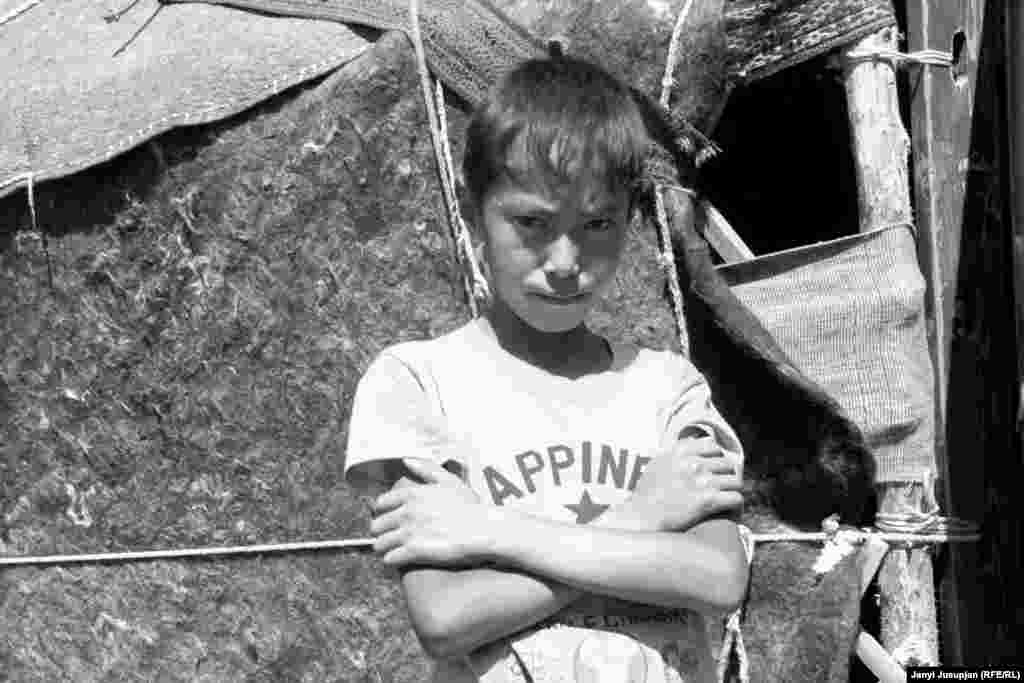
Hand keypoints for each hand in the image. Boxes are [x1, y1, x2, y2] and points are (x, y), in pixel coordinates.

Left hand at [371, 458, 493, 566]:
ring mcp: (408, 532)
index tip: (391, 519)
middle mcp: (406, 512)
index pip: (381, 503)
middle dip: (382, 532)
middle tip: (392, 537)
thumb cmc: (469, 507)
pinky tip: (401, 560)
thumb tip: (406, 460)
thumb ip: (426, 469)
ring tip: (394, 551)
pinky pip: (390, 559)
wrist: (482, 530)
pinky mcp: (413, 552)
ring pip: (380, 544)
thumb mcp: (449, 481)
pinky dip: (393, 561)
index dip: (384, 512)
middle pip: (377, 525)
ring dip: (385, 548)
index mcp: (412, 494)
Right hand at [614, 437, 742, 531]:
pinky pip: (736, 498)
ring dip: (733, 490)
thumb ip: (676, 451)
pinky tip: (732, 508)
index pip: (712, 445)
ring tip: (729, 497)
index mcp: (681, 452)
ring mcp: (702, 481)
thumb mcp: (658, 464)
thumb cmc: (647, 494)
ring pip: (735, 481)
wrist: (642, 518)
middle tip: (723, 486)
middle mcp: (693, 463)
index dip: (716, 456)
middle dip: (726, 474)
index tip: (714, 467)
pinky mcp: (708, 501)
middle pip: (726, 463)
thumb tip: (693, 441)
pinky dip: (736, 504)